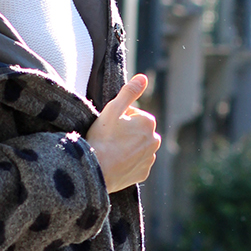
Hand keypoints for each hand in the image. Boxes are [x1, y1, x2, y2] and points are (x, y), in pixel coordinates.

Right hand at [86, 74, 160, 192]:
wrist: (95, 171)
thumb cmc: (102, 139)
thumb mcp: (113, 109)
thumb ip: (129, 92)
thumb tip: (143, 78)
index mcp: (149, 122)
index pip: (134, 114)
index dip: (119, 118)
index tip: (109, 126)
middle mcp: (155, 140)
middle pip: (138, 131)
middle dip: (126, 132)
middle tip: (109, 139)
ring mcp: (150, 158)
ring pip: (138, 147)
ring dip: (128, 147)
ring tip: (111, 151)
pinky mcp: (143, 173)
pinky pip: (136, 163)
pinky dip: (128, 162)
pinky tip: (115, 162)